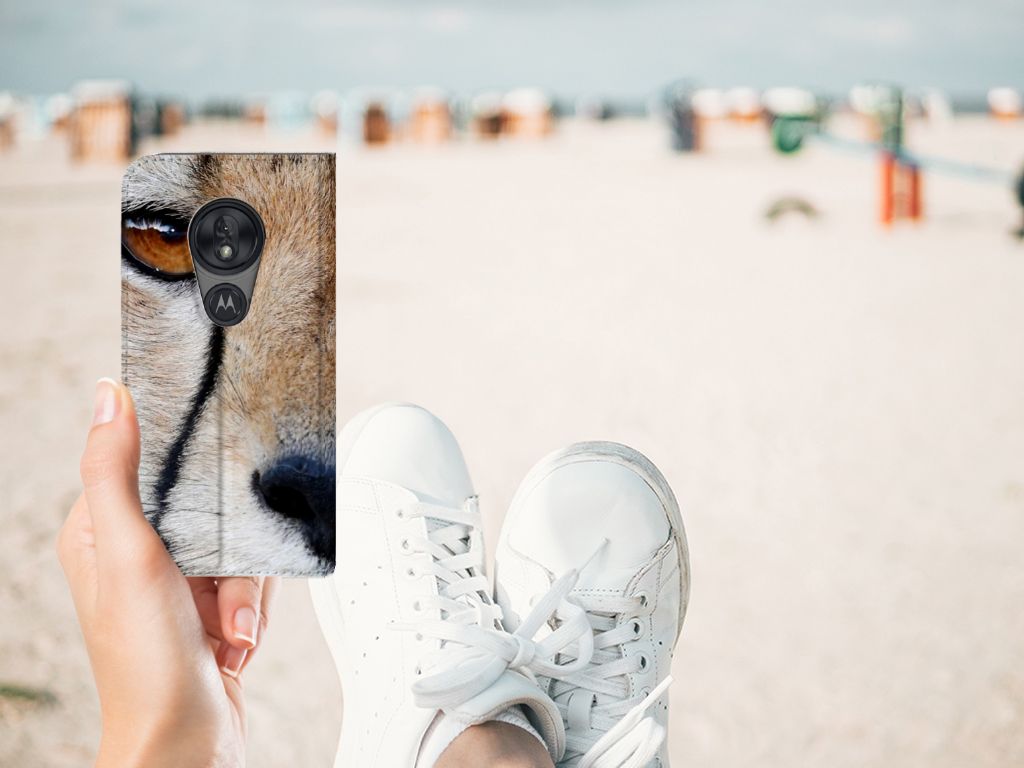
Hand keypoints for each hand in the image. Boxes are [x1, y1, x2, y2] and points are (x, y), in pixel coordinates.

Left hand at [58, 379, 278, 767]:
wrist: (186, 743)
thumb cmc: (146, 665)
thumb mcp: (129, 555)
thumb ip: (114, 473)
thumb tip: (108, 397)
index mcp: (100, 532)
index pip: (149, 466)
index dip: (187, 476)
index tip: (208, 495)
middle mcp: (137, 554)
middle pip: (209, 507)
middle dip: (230, 554)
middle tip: (217, 591)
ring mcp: (176, 583)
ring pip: (238, 544)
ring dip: (244, 590)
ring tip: (227, 626)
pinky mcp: (209, 606)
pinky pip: (253, 579)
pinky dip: (253, 609)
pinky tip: (235, 638)